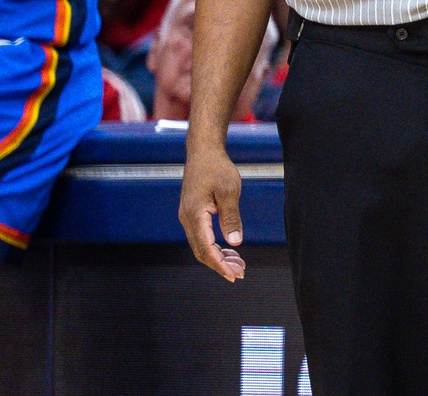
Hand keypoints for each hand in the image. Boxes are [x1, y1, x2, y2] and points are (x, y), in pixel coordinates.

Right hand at [179, 144, 245, 281]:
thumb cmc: (217, 168)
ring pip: (201, 245)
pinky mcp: (193, 214)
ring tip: (238, 264)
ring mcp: (188, 217)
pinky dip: (215, 246)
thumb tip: (235, 242)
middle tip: (240, 273)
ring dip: (218, 257)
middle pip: (201, 251)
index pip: (206, 248)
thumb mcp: (229, 191)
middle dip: (220, 265)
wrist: (203, 151)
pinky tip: (229, 249)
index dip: (220, 264)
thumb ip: (231, 217)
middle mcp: (187, 219)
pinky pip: (202, 236)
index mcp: (194, 215)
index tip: (234, 275)